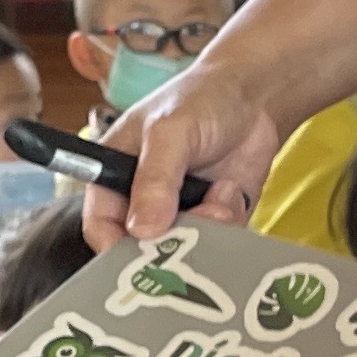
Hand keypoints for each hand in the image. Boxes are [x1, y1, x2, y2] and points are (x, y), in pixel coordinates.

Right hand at [89, 53, 287, 246]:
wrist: (255, 95)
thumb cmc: (201, 99)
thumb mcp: (169, 131)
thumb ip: (154, 179)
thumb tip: (142, 228)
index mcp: (116, 174)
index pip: (100, 223)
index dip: (112, 246)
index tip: (134, 260)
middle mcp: (145, 198)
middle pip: (143, 246)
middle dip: (168, 243)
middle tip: (190, 231)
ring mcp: (181, 210)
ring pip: (184, 248)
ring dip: (204, 229)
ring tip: (220, 195)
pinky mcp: (214, 218)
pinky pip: (217, 241)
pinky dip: (228, 222)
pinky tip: (231, 190)